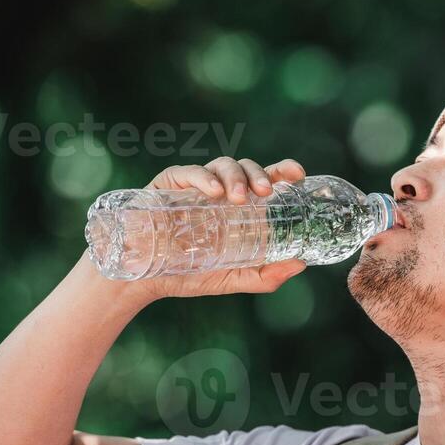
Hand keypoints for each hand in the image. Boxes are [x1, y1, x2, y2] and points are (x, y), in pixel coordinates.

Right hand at [126, 157, 310, 299]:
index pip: (264, 180)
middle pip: (246, 167)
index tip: (297, 174)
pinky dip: (204, 178)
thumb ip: (265, 276)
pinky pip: (189, 172)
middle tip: (266, 193)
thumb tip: (300, 264)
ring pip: (222, 164)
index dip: (282, 171)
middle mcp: (219, 192)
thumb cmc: (186, 275)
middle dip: (260, 174)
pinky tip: (214, 193)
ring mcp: (194, 186)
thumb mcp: (232, 279)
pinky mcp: (169, 184)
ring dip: (236, 176)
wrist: (143, 279)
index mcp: (237, 209)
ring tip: (240, 198)